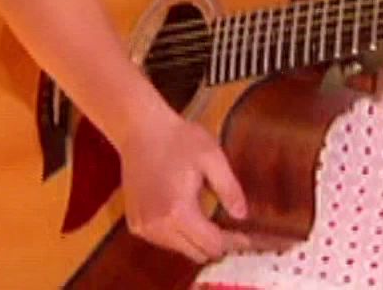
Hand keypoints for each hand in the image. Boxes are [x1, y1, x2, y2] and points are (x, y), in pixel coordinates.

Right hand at [117, 109, 255, 263]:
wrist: (141, 130)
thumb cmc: (179, 140)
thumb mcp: (213, 159)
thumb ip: (230, 190)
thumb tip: (242, 215)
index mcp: (178, 211)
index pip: (210, 244)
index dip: (232, 243)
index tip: (247, 238)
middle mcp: (157, 225)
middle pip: (195, 253)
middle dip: (216, 245)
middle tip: (234, 232)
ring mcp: (142, 226)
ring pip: (179, 249)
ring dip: (196, 241)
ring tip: (214, 224)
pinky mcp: (134, 223)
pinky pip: (163, 241)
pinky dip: (179, 236)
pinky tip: (190, 218)